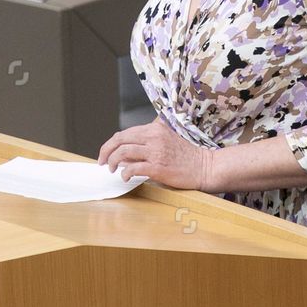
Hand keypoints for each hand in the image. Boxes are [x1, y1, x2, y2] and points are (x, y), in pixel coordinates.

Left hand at [98, 117, 213, 189]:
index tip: (105, 153)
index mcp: (155, 128)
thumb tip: (124, 154)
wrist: (204, 167)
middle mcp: (154, 137)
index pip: (124, 133)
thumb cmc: (186, 156)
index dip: (110, 144)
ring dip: (112, 162)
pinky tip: (125, 177)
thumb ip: (147, 142)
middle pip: (119, 140)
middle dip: (105, 151)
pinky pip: (133, 168)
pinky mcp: (158, 167)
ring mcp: (156, 152)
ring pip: (123, 152)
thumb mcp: (166, 140)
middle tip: (102, 162)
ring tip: (112, 170)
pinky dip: (125, 173)